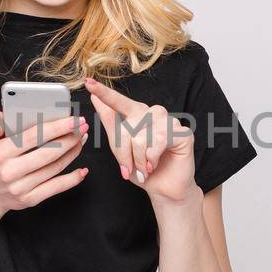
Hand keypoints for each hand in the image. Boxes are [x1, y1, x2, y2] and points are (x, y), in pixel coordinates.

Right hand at [0, 108, 89, 211]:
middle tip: (83, 126)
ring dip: (72, 153)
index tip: (73, 119)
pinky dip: (72, 179)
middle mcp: (11, 171)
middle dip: (70, 138)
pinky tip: (82, 169)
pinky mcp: (30, 199)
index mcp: (2, 153)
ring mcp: (21, 187)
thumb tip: (1, 114)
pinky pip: (56, 188)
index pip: (34, 136)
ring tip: (81, 140)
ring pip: (55, 168)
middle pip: (48, 153)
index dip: (57, 127)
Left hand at [83, 76, 199, 205]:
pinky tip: (155, 163)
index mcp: (138, 114)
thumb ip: (110, 123)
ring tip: (146, 167)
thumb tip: (94, 99)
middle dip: (125, 154)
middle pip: (127, 129)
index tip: (88, 82)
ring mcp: (169, 121)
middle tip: (131, 168)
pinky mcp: (182, 132)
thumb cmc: (142, 169)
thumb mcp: (120, 148)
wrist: (163, 188)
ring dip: (139, 159)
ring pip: (140, 138)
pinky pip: (157, 142)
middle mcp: (153, 113)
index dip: (104, 93)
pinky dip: (152, 159)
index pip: (119, 102)